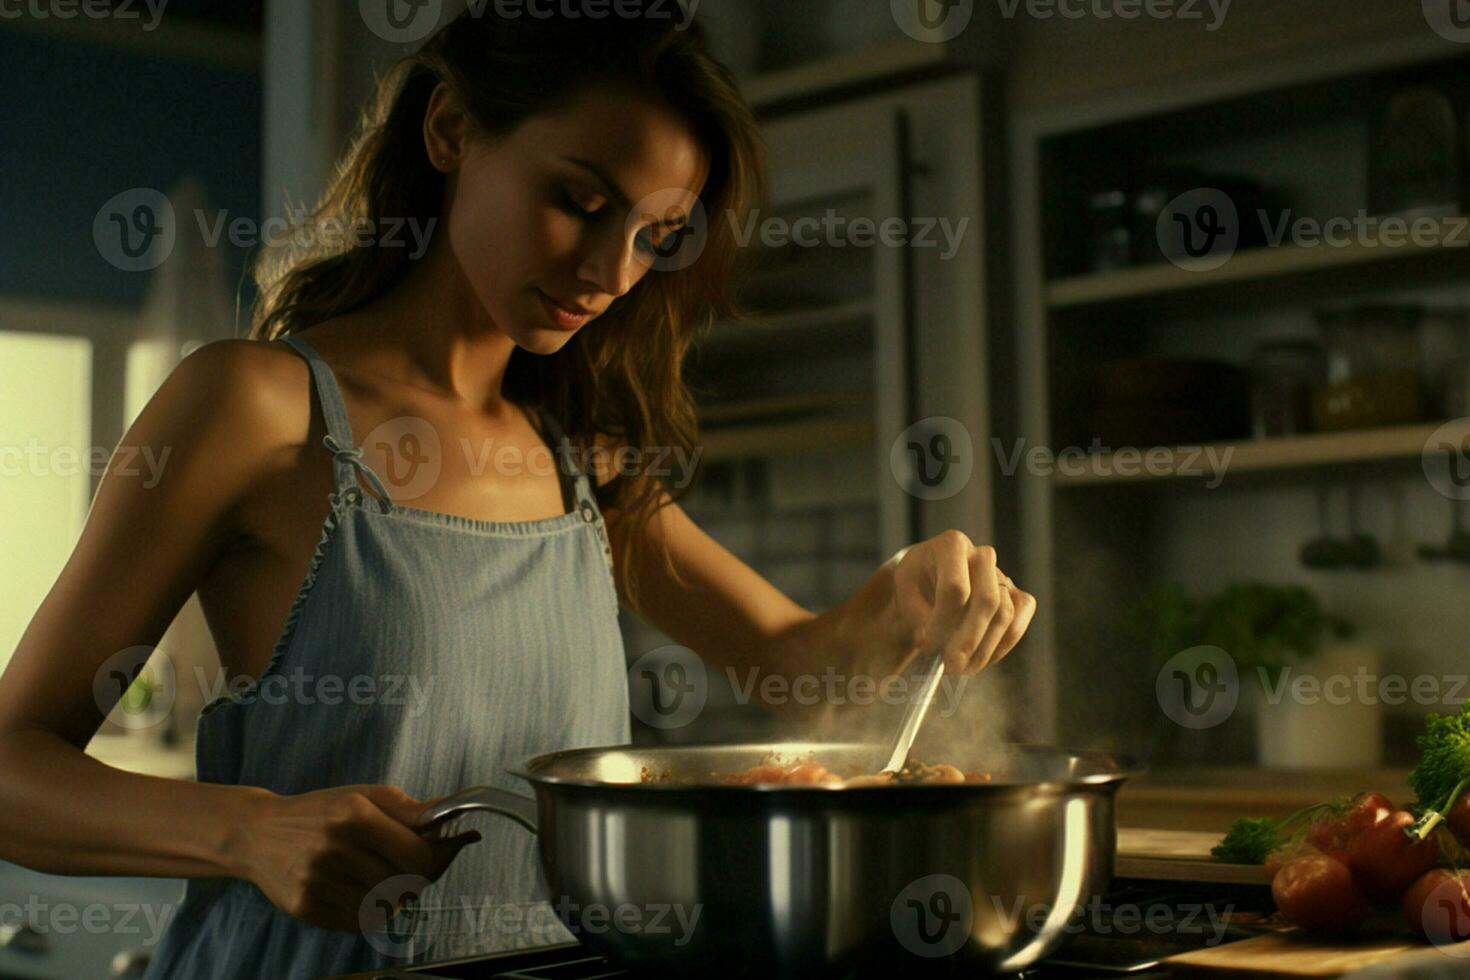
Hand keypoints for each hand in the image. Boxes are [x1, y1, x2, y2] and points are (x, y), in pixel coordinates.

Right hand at [231, 784, 480, 932]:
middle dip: (416, 878)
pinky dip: (369, 911)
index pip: (417, 855)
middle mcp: (334, 849)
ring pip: (384, 907)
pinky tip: (359, 891)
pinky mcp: (305, 908)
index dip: (434, 858)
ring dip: (393, 897)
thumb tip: (449, 813)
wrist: (258, 834)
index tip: (433, 853)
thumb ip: (408, 808)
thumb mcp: (363, 795)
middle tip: (407, 867)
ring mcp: (317, 882)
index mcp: (353, 815)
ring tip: (380, 877)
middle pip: (404, 884)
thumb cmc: (319, 812)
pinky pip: (358, 922)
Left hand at [888, 530, 1036, 675]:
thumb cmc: (917, 581)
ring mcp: (1003, 575)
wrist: (933, 575)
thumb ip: (915, 613)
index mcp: (952, 544)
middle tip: (951, 667)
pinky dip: (1004, 645)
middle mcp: (982, 555)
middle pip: (987, 601)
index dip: (942, 622)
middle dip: (969, 640)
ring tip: (961, 669)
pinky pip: (1020, 620)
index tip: (927, 646)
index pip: (956, 587)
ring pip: (1005, 614)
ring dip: (984, 648)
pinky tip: (980, 660)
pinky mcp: (1017, 595)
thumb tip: (928, 640)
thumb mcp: (904, 589)